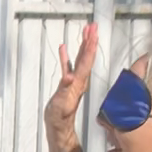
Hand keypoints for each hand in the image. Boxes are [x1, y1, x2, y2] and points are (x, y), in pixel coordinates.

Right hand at [43, 23, 98, 142]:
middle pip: (86, 56)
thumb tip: (69, 76)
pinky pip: (68, 65)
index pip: (86, 61)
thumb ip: (65, 89)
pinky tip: (64, 48)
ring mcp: (74, 81)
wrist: (59, 125)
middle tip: (93, 26)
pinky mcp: (67, 83)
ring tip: (85, 32)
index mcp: (79, 81)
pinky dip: (67, 56)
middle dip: (90, 40)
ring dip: (83, 45)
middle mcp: (79, 79)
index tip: (93, 33)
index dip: (90, 46)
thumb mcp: (61, 102)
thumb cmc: (60, 116)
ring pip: (80, 59)